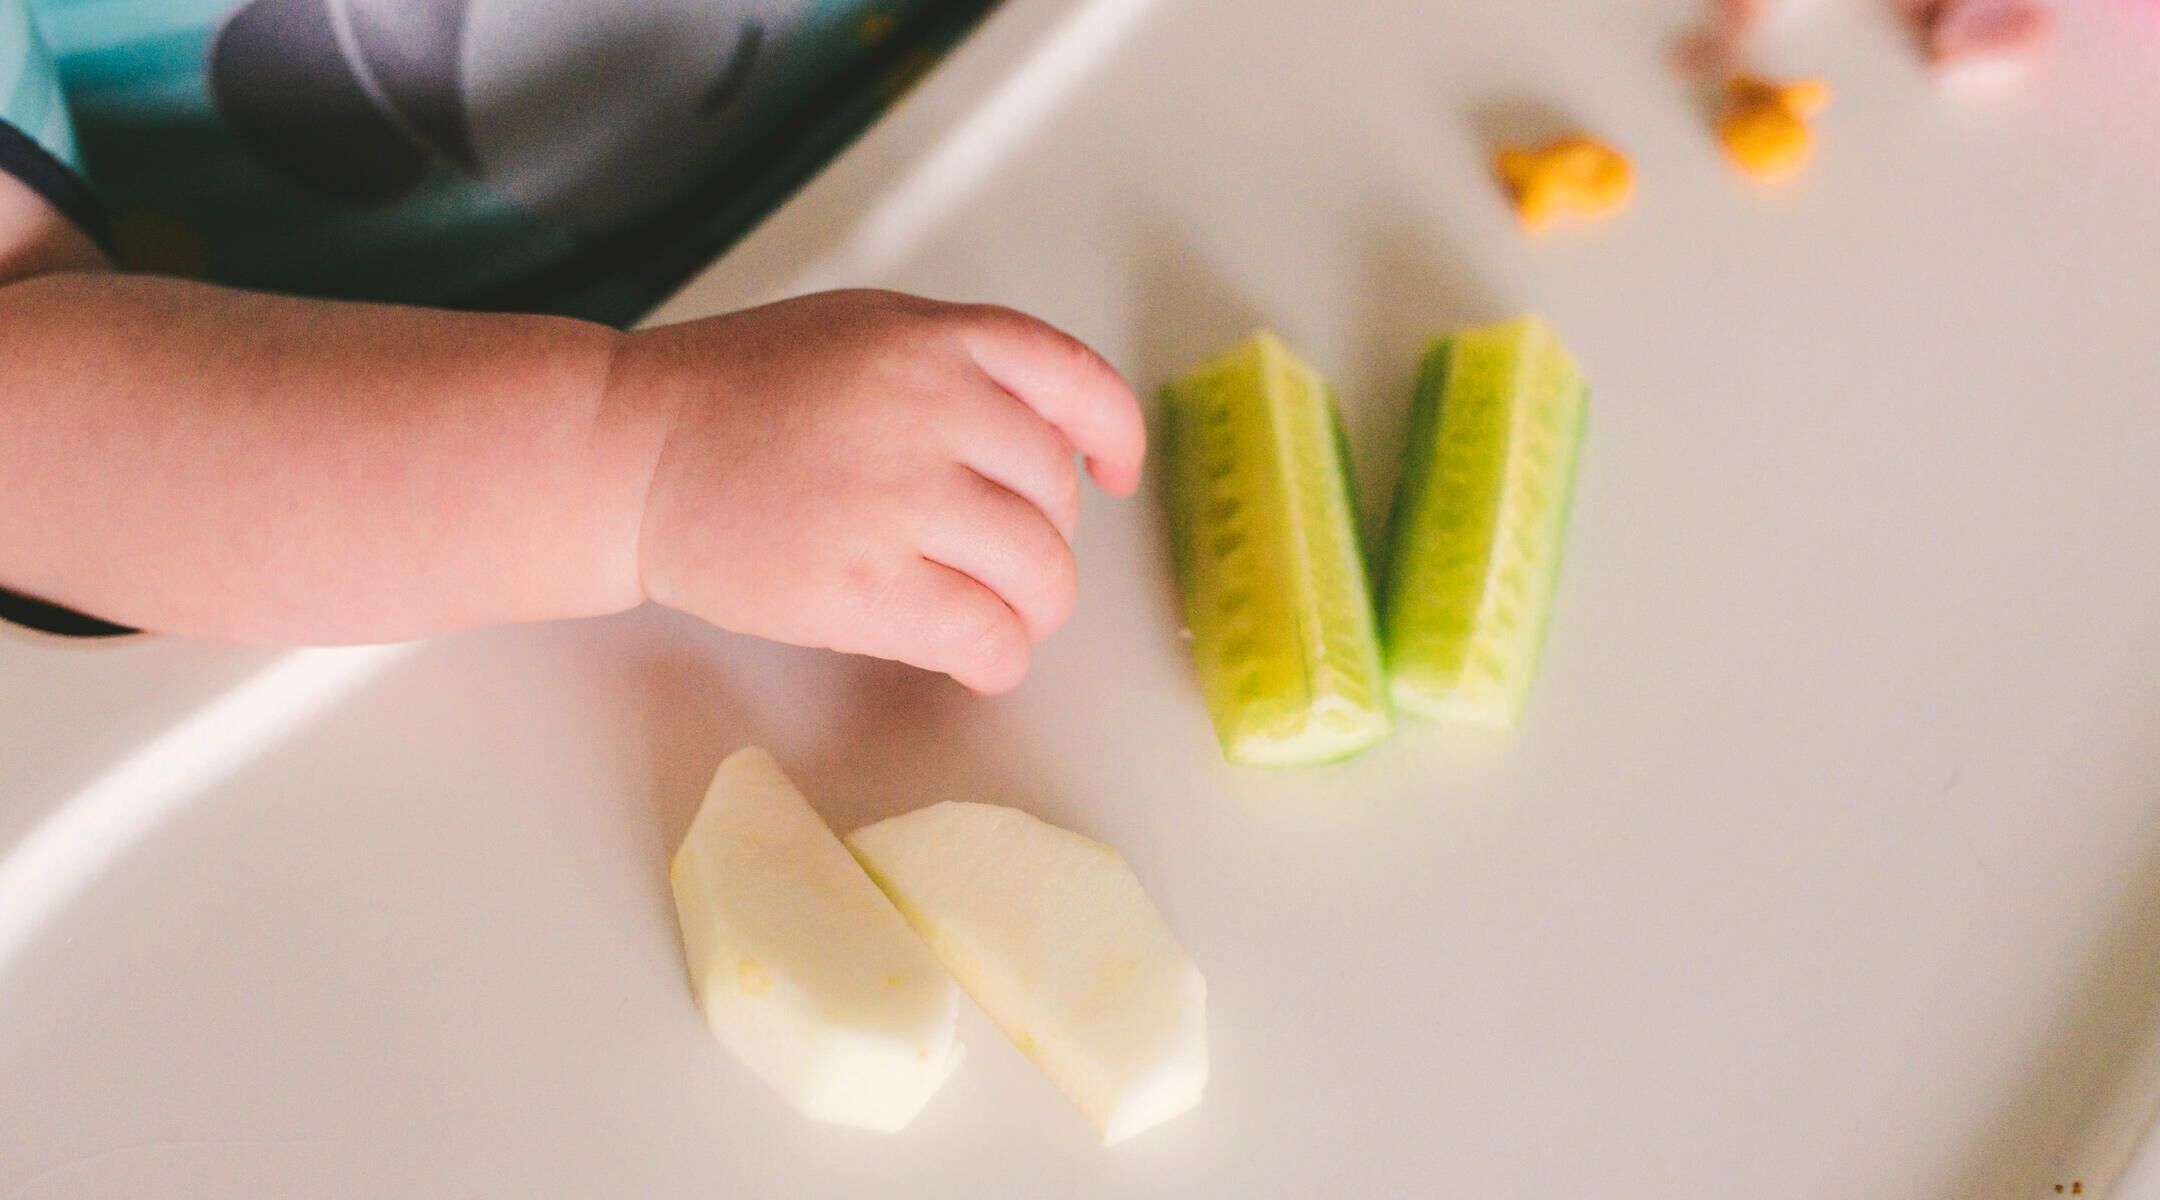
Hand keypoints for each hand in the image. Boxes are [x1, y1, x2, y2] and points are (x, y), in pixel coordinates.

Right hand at [617, 289, 1144, 692]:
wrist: (634, 451)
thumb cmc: (733, 393)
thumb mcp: (860, 332)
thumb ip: (952, 369)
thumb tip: (1045, 446)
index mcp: (937, 339)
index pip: (1078, 383)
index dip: (1114, 437)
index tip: (1113, 474)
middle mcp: (936, 409)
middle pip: (1056, 499)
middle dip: (1041, 542)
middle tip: (998, 562)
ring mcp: (904, 497)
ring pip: (1040, 575)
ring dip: (1030, 610)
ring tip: (993, 616)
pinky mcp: (868, 584)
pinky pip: (987, 637)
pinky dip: (998, 660)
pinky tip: (978, 659)